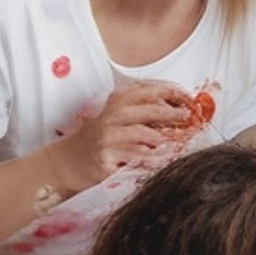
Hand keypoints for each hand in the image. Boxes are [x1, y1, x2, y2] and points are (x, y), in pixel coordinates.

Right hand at [48, 81, 199, 191]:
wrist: (67, 162)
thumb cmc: (99, 142)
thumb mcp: (116, 121)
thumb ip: (141, 116)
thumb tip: (178, 113)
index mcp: (115, 104)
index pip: (143, 92)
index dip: (167, 91)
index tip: (187, 97)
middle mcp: (109, 118)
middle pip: (143, 110)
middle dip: (169, 111)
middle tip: (187, 116)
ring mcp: (106, 138)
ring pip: (139, 133)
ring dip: (162, 137)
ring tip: (178, 140)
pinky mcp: (104, 158)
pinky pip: (132, 158)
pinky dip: (150, 158)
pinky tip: (162, 159)